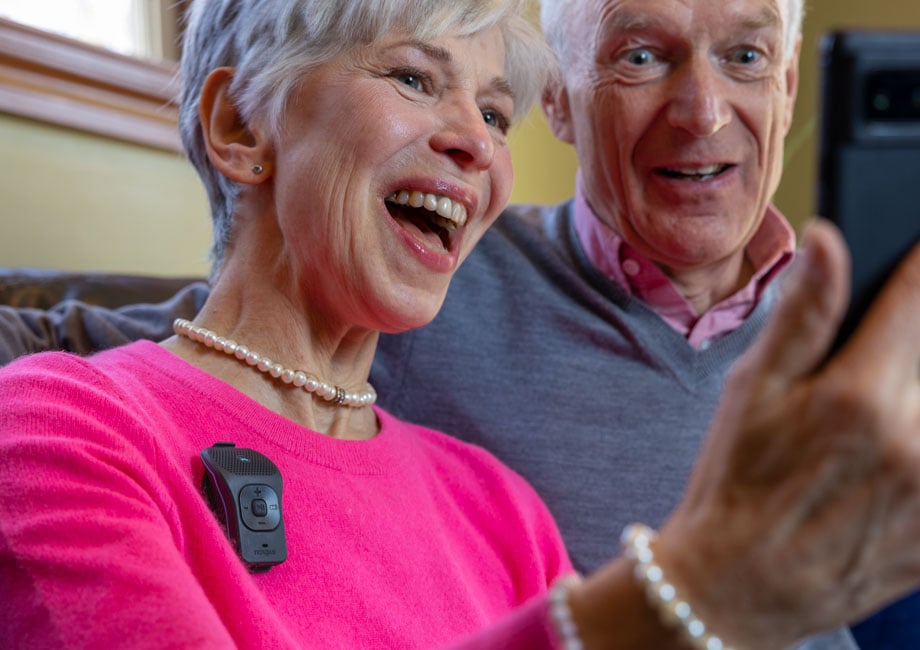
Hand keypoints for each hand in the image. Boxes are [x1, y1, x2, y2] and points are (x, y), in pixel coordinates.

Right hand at [657, 219, 919, 648]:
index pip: (916, 298)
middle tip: (867, 372)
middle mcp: (914, 440)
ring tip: (866, 426)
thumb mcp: (751, 390)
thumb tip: (830, 240)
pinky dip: (919, 452)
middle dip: (913, 343)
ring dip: (916, 392)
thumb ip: (801, 313)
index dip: (919, 263)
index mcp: (859, 395)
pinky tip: (884, 459)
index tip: (915, 245)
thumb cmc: (736, 478)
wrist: (737, 585)